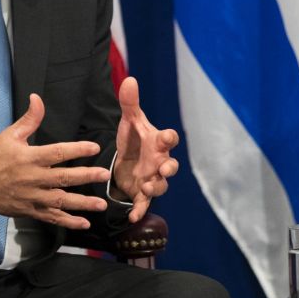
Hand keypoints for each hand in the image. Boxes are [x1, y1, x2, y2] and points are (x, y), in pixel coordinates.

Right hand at [0, 94, 109, 229]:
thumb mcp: (9, 135)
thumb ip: (29, 119)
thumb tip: (37, 97)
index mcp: (29, 158)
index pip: (57, 153)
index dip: (77, 150)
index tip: (94, 147)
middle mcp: (33, 178)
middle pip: (63, 178)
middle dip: (86, 176)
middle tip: (105, 175)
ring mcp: (32, 197)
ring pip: (60, 201)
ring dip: (82, 204)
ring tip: (101, 205)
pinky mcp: (30, 211)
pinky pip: (51, 217)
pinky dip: (68, 222)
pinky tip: (84, 223)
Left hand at [112, 77, 179, 222]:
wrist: (127, 161)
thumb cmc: (134, 140)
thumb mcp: (130, 122)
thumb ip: (130, 103)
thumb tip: (130, 79)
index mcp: (158, 143)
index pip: (169, 139)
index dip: (169, 138)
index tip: (167, 137)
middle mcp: (160, 161)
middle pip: (171, 166)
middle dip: (169, 168)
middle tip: (164, 168)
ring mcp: (153, 178)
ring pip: (161, 186)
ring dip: (156, 187)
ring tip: (147, 187)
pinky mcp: (142, 193)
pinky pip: (145, 204)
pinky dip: (140, 211)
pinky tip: (133, 217)